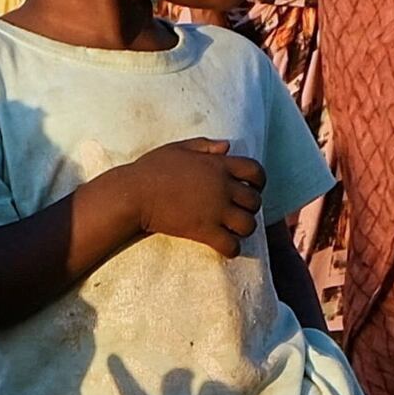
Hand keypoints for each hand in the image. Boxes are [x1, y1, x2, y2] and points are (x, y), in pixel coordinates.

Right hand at [118, 137, 263, 256]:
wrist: (134, 194)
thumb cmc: (152, 169)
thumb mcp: (179, 149)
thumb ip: (205, 146)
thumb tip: (227, 146)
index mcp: (218, 165)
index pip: (256, 171)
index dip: (259, 181)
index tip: (252, 188)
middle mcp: (222, 187)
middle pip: (255, 201)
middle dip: (250, 208)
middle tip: (237, 212)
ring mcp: (215, 210)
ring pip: (248, 225)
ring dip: (243, 229)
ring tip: (232, 229)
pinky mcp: (204, 231)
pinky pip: (231, 245)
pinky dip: (231, 248)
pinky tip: (223, 246)